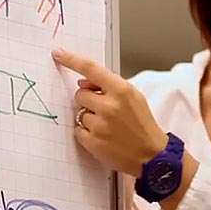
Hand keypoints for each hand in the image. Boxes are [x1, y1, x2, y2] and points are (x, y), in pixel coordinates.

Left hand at [51, 48, 168, 177]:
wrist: (152, 155)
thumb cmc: (143, 124)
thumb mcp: (133, 97)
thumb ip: (109, 86)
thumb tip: (82, 82)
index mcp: (121, 90)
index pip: (91, 69)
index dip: (72, 60)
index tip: (59, 54)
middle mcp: (109, 106)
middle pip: (80, 93)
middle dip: (88, 99)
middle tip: (104, 109)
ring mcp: (100, 125)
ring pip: (79, 113)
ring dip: (88, 117)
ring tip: (107, 126)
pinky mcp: (93, 143)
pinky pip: (77, 130)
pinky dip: (86, 132)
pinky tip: (102, 136)